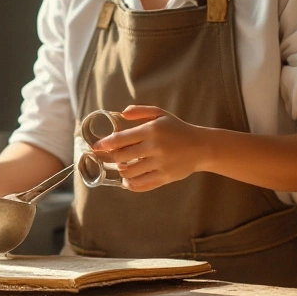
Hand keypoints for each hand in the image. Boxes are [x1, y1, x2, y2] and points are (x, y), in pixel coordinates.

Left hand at [90, 105, 210, 191]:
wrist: (201, 147)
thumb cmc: (178, 129)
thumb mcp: (161, 114)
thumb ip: (141, 111)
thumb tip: (121, 113)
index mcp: (151, 130)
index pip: (120, 139)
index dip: (104, 144)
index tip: (95, 147)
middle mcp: (154, 148)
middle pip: (121, 157)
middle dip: (112, 158)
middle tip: (111, 157)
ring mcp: (160, 164)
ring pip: (129, 172)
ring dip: (121, 170)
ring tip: (122, 166)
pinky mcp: (165, 177)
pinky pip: (141, 184)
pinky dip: (130, 184)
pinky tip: (127, 180)